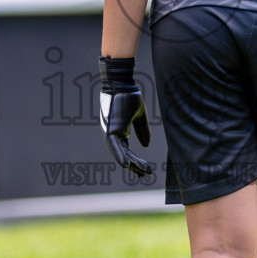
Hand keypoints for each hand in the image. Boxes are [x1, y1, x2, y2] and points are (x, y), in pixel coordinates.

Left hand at [99, 56, 153, 176]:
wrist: (122, 83)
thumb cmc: (129, 96)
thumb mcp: (140, 116)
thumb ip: (142, 131)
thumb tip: (146, 146)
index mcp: (120, 131)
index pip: (127, 150)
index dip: (136, 160)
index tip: (145, 169)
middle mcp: (113, 134)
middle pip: (124, 155)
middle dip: (134, 165)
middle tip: (144, 174)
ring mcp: (111, 132)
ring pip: (120, 153)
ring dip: (131, 163)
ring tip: (140, 172)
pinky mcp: (110, 129)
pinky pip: (115, 146)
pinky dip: (120, 156)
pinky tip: (126, 165)